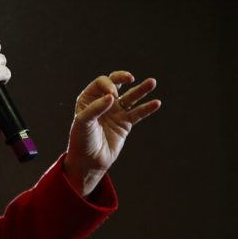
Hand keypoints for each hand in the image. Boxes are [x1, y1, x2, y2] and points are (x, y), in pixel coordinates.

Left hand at [64, 70, 160, 195]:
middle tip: (130, 78)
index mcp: (88, 98)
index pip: (101, 83)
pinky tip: (156, 103)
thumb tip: (112, 96)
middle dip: (122, 77)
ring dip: (141, 89)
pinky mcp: (125, 123)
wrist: (89, 161)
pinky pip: (138, 113)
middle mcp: (103, 102)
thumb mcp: (83, 122)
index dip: (108, 86)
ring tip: (152, 82)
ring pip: (130, 97)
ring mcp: (115, 112)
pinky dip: (147, 108)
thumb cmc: (81, 140)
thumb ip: (96, 108)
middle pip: (115, 83)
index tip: (111, 97)